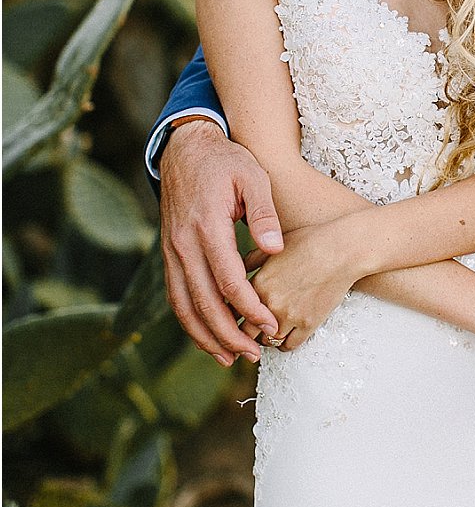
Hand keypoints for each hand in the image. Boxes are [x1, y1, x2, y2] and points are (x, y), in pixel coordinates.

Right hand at [159, 121, 283, 365]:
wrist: (185, 148)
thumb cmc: (226, 161)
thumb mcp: (252, 177)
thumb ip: (263, 213)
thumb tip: (274, 250)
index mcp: (207, 226)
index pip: (228, 280)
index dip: (249, 308)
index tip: (270, 324)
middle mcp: (183, 243)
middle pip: (203, 302)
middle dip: (228, 335)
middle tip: (254, 354)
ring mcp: (171, 250)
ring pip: (183, 305)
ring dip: (205, 337)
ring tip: (231, 358)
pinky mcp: (168, 254)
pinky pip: (175, 295)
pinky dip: (189, 321)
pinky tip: (208, 337)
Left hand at [242, 221, 359, 349]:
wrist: (342, 249)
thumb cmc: (310, 241)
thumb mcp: (275, 247)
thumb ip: (252, 259)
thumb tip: (236, 267)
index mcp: (258, 283)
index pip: (234, 311)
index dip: (236, 315)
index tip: (240, 315)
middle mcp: (269, 303)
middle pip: (247, 332)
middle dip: (249, 331)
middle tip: (253, 328)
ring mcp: (289, 316)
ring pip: (267, 341)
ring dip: (267, 337)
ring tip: (270, 330)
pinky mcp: (308, 324)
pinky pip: (288, 346)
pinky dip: (285, 343)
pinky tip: (287, 333)